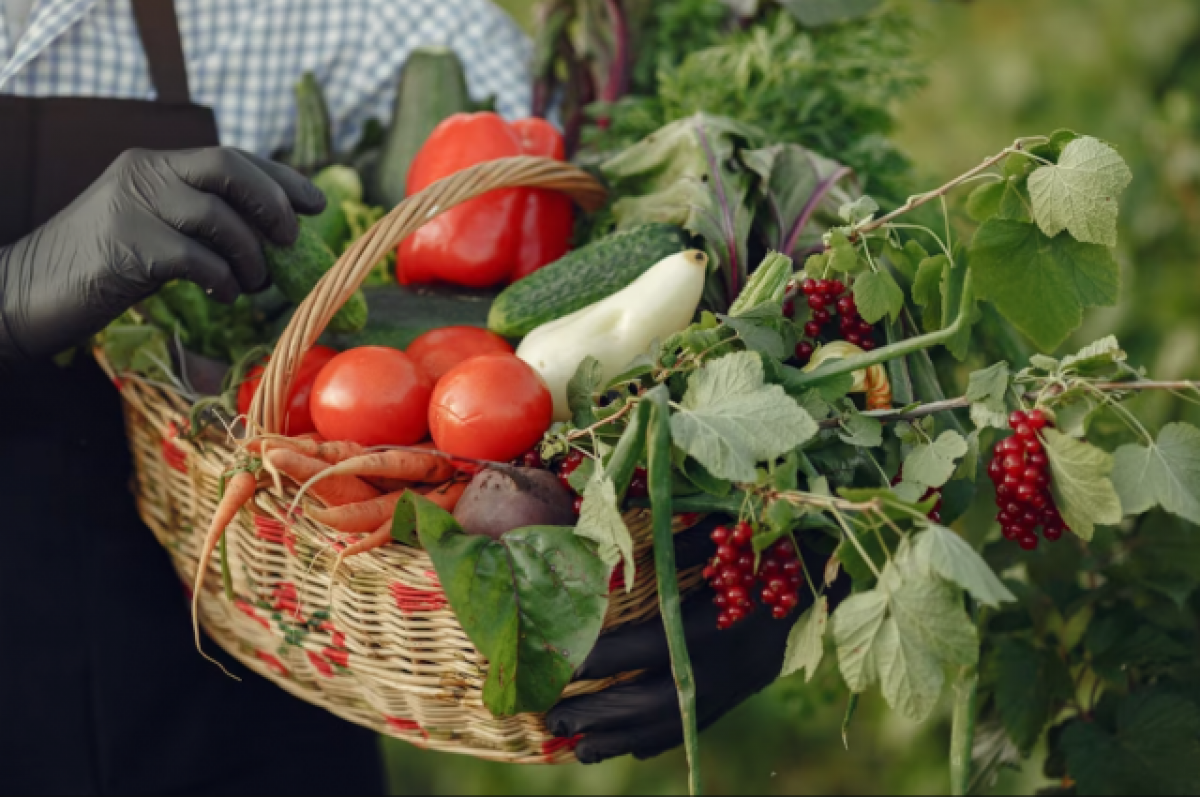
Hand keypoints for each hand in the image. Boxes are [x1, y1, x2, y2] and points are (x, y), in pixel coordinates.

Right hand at [0, 147, 323, 363]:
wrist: (24, 292)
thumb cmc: (100, 270)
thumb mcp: (153, 231)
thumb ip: (198, 223)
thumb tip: (273, 240)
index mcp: (154, 165)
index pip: (231, 156)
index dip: (281, 178)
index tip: (317, 203)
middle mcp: (143, 174)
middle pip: (228, 167)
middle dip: (273, 202)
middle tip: (290, 240)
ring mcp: (131, 207)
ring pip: (218, 217)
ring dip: (251, 255)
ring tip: (253, 283)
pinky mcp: (125, 247)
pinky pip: (197, 258)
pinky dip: (223, 279)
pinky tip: (223, 294)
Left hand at [546, 521, 843, 763]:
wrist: (835, 569)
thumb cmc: (772, 540)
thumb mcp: (724, 534)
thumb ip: (672, 545)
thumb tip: (613, 547)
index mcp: (716, 624)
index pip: (645, 649)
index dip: (599, 660)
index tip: (558, 664)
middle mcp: (725, 664)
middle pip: (653, 702)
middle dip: (601, 712)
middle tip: (554, 716)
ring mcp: (739, 684)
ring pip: (676, 724)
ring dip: (625, 739)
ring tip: (581, 749)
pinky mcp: (747, 689)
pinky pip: (699, 724)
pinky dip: (661, 739)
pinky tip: (631, 748)